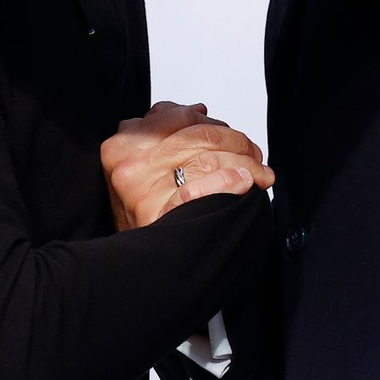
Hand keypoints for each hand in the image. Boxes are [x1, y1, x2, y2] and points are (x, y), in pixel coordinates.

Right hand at [101, 101, 273, 230]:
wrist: (137, 268)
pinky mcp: (163, 217)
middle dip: (235, 141)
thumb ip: (162, 131)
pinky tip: (244, 182)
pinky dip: (227, 183)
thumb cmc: (142, 213)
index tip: (227, 132)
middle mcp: (131, 167)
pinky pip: (200, 189)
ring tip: (259, 172)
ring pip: (208, 159)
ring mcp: (146, 193)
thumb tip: (199, 112)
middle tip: (253, 153)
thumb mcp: (137, 165)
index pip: (179, 118)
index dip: (211, 123)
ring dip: (245, 162)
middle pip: (199, 136)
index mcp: (121, 146)